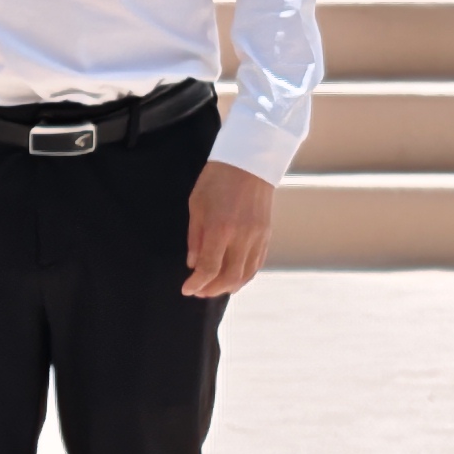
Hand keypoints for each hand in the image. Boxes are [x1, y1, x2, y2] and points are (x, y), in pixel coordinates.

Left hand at [184, 164, 273, 297]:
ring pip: (246, 274)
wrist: (248, 162)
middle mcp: (242, 236)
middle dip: (212, 289)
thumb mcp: (196, 205)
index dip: (197, 283)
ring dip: (229, 286)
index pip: (209, 268)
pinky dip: (244, 276)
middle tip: (199, 291)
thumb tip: (193, 264)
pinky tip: (232, 277)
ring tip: (214, 287)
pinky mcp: (266, 235)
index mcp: (220, 228)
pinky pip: (257, 264)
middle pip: (229, 277)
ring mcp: (257, 237)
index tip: (187, 288)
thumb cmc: (217, 180)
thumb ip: (195, 237)